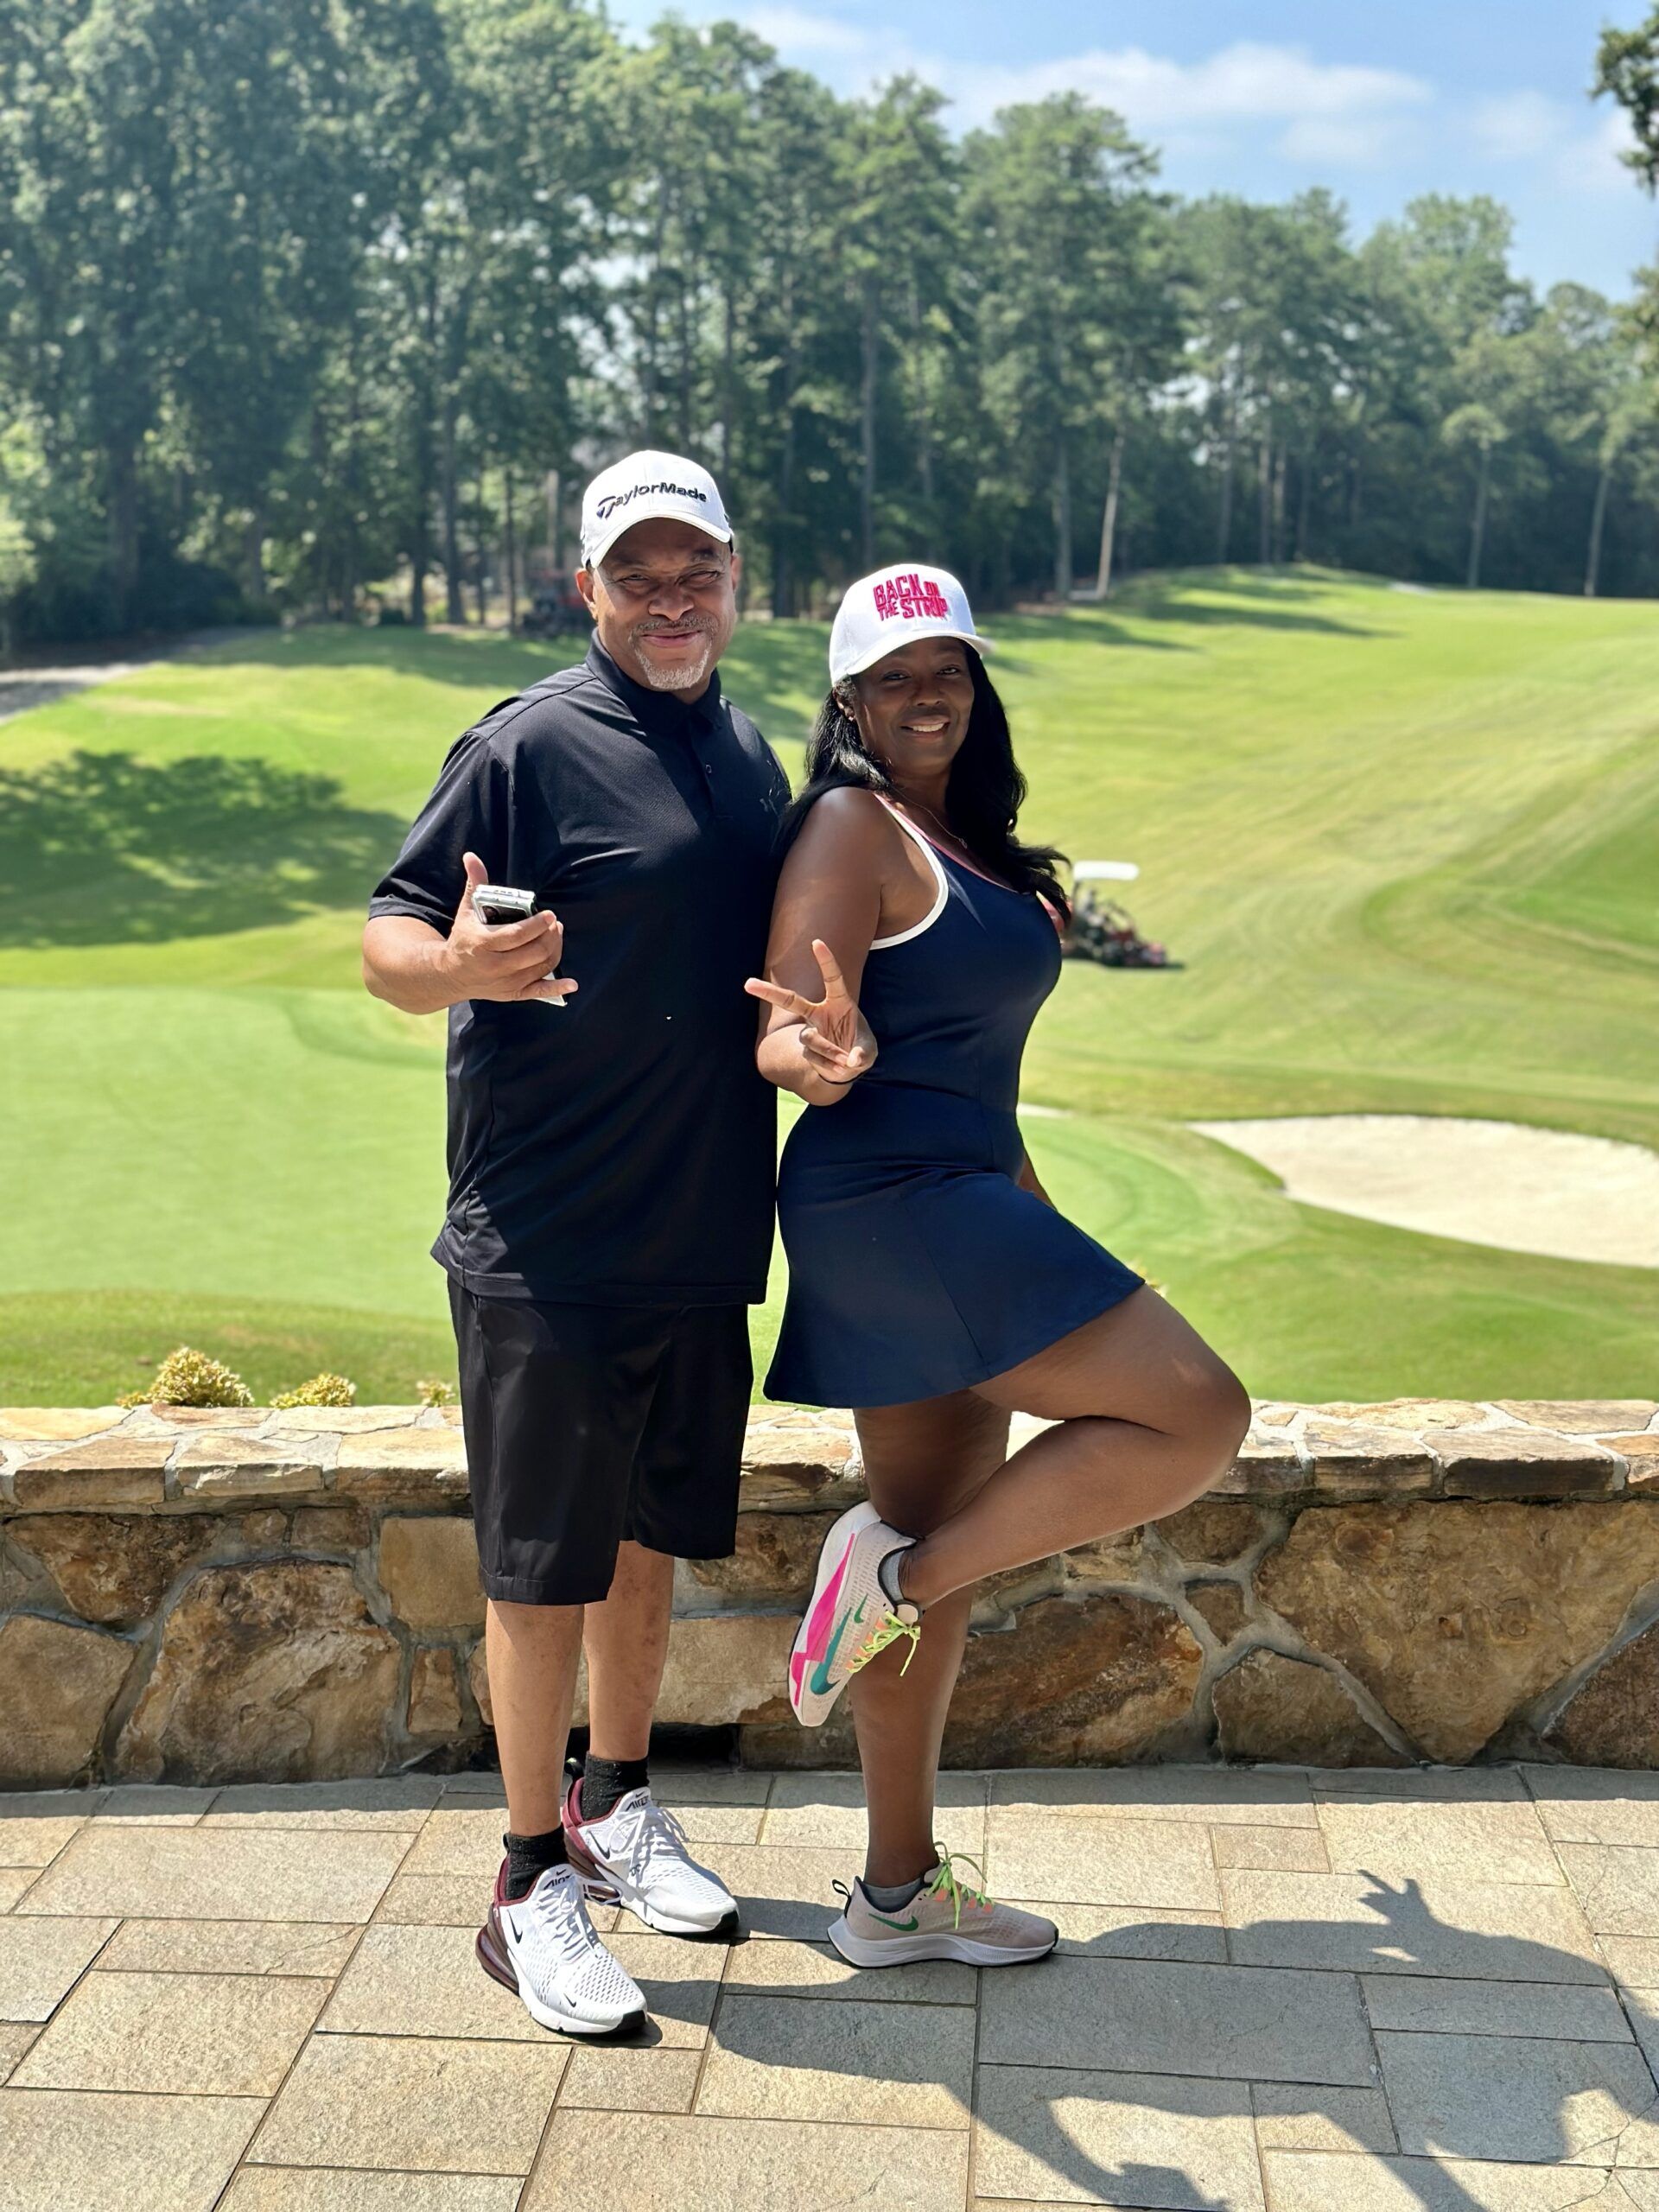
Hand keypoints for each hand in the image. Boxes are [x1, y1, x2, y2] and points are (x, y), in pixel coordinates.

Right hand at [443, 852, 575, 1004]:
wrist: (450, 974)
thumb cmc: (463, 938)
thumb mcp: (466, 911)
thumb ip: (474, 884)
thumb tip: (471, 856)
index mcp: (483, 944)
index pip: (517, 935)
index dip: (537, 925)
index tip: (550, 915)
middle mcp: (496, 966)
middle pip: (534, 952)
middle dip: (550, 936)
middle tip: (554, 924)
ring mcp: (505, 983)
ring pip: (541, 967)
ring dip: (554, 950)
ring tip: (556, 934)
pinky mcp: (512, 994)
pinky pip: (538, 992)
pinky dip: (557, 988)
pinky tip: (572, 983)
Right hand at [746, 938, 875, 1087]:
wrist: (848, 1068)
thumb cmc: (860, 1048)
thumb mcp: (870, 1051)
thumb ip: (864, 1053)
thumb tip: (852, 1060)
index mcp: (838, 1002)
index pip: (832, 978)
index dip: (825, 961)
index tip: (816, 942)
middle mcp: (820, 1013)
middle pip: (791, 1000)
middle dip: (769, 993)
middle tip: (747, 984)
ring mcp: (811, 1031)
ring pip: (810, 1038)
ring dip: (828, 1050)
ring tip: (845, 1061)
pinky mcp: (806, 1050)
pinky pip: (813, 1057)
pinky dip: (830, 1065)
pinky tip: (839, 1067)